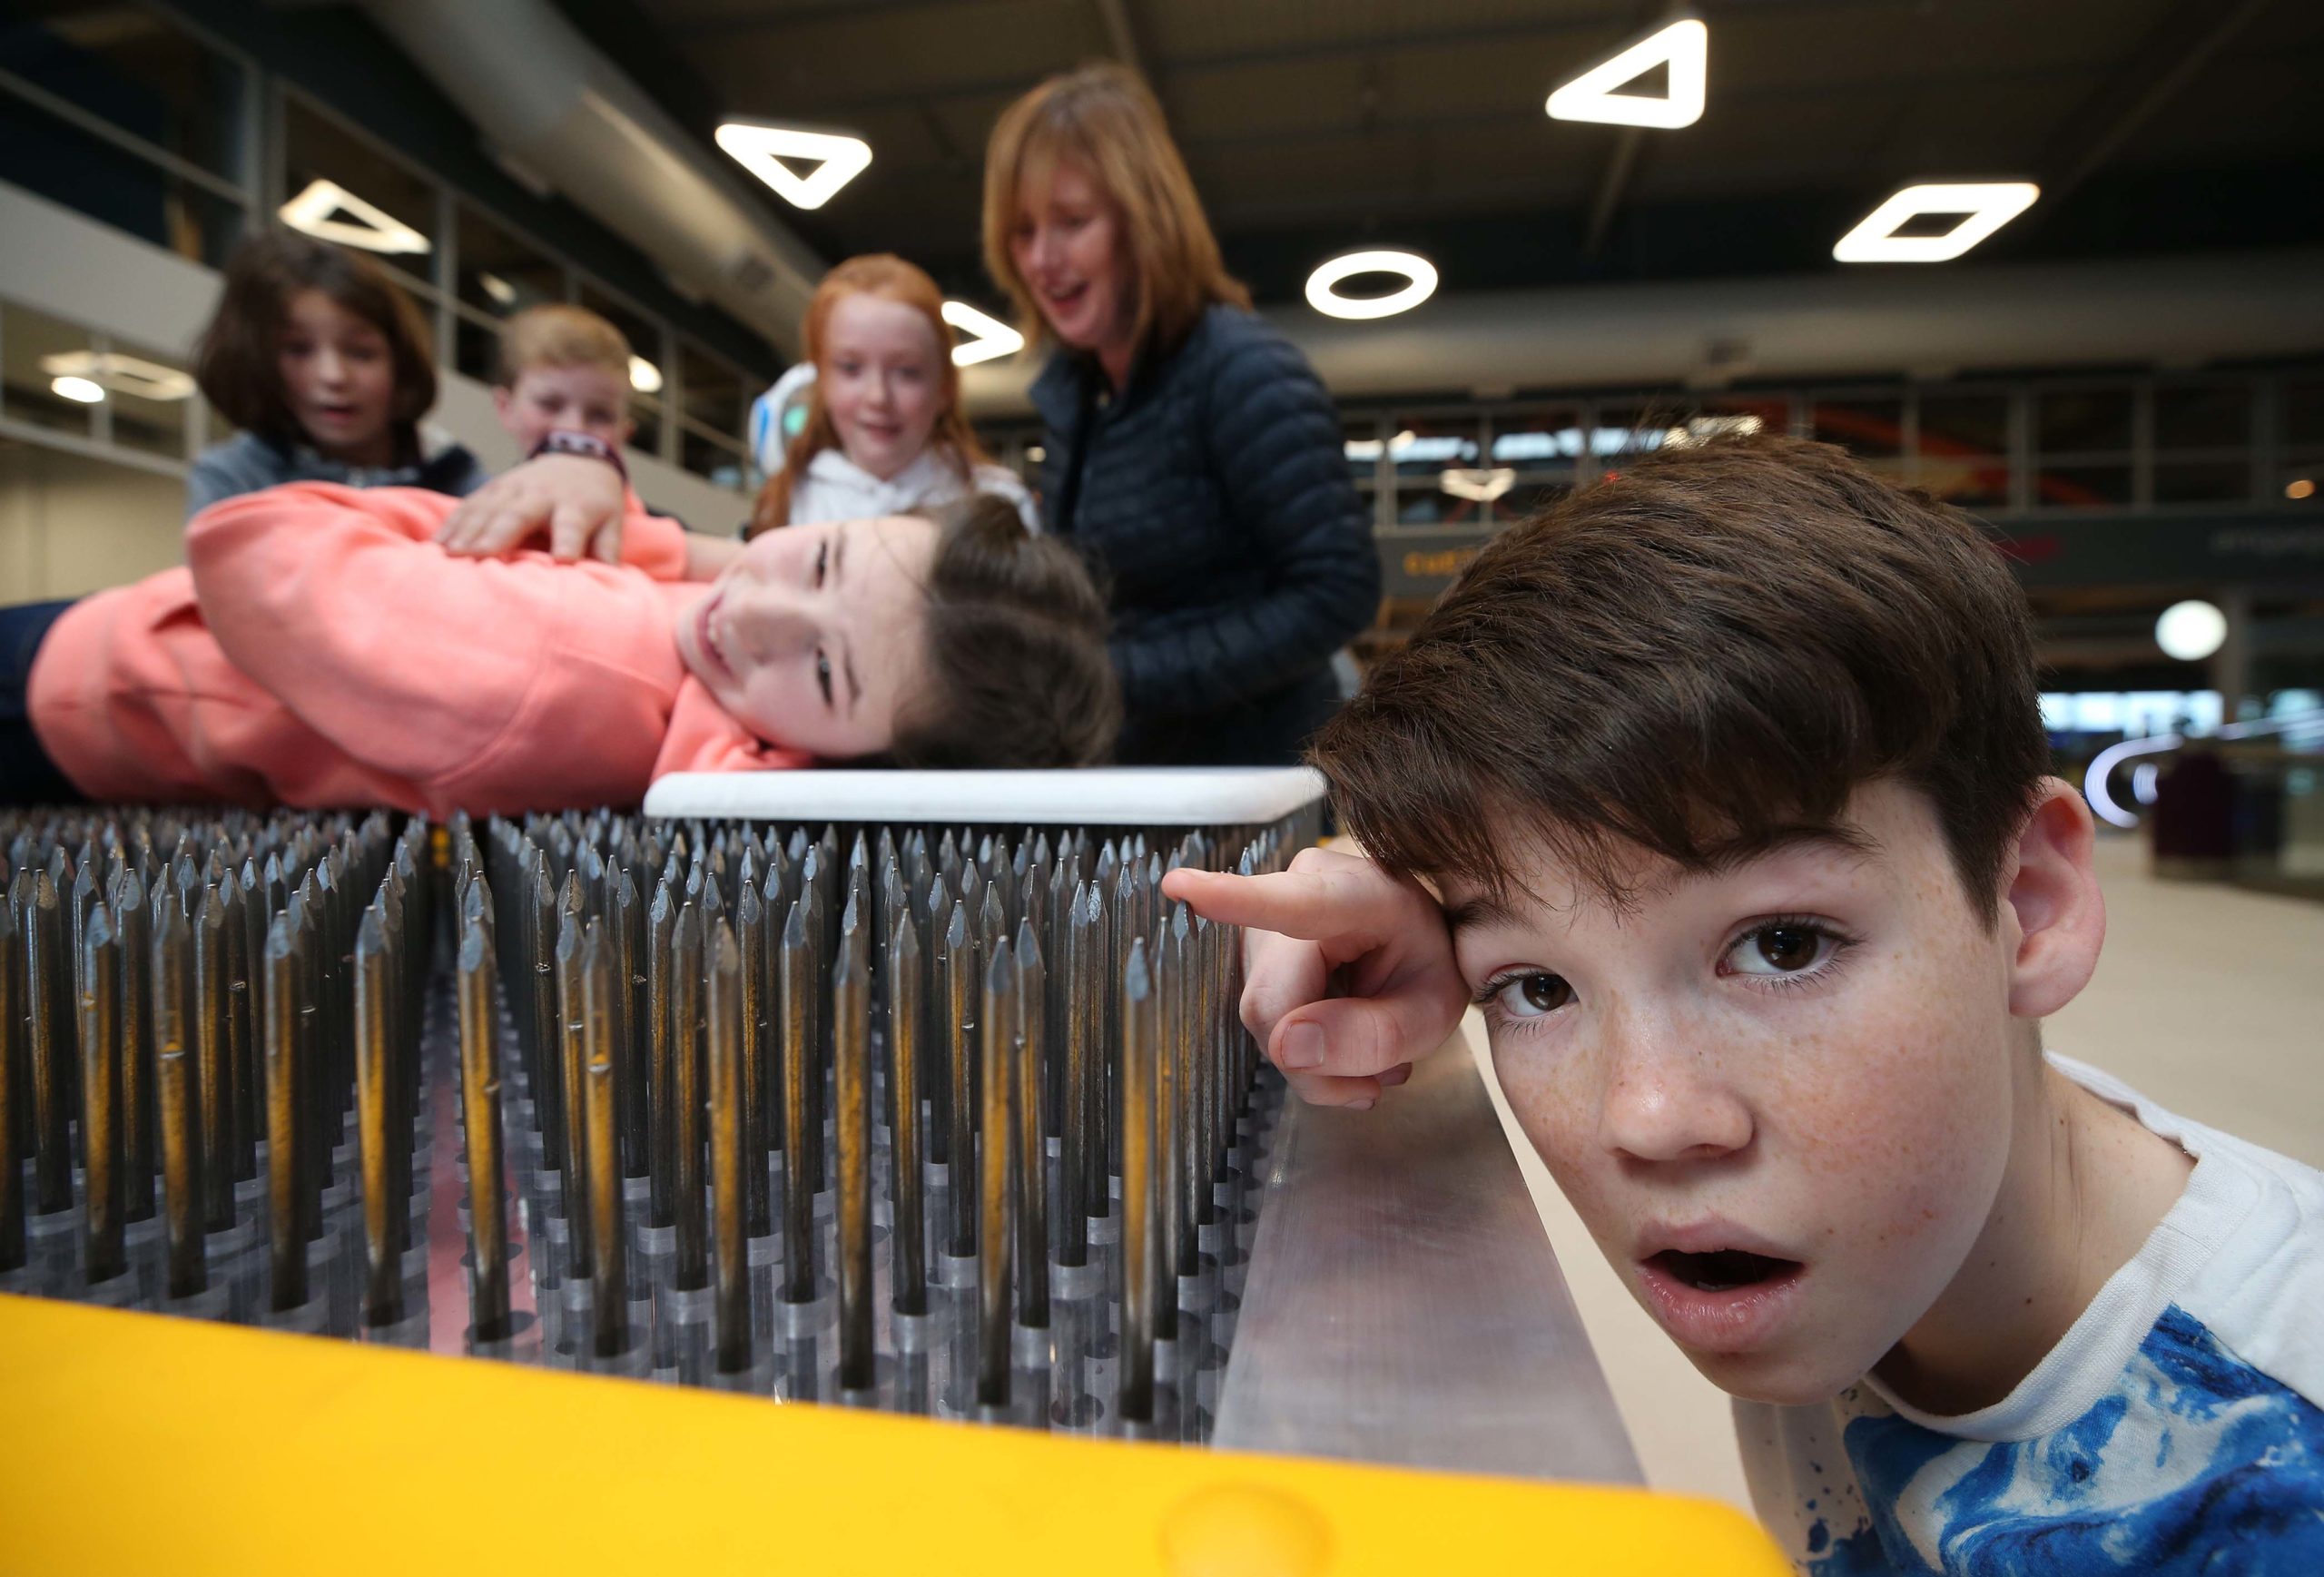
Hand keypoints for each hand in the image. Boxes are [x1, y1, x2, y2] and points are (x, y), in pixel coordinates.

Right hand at [435, 454, 626, 563]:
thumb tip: (610, 582)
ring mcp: (513, 487)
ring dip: (465, 531)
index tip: (561, 561)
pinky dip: (452, 524)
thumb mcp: (612, 522)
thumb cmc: (597, 504)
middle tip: (477, 557)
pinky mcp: (493, 487)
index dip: (567, 542)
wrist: (579, 458)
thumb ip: (608, 550)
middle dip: (496, 535)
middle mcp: (542, 494)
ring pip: (487, 508)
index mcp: (577, 506)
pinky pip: (469, 505)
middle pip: (517, 515)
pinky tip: (435, 545)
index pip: (572, 526)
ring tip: (447, 555)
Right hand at [1160, 846, 1467, 1109]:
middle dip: (1316, 1060)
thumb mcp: (1431, 1011)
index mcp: (1361, 893)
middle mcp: (1299, 888)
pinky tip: (1339, 1038)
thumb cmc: (1430, 964)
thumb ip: (1371, 1035)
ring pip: (1263, 1020)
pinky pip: (1260, 1018)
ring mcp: (1267, 916)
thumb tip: (1285, 1049)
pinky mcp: (1252, 944)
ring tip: (1366, 1048)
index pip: (1294, 903)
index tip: (1180, 885)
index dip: (1233, 898)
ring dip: (1313, 1058)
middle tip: (1374, 1077)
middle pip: (1272, 1005)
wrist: (1418, 939)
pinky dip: (1300, 1047)